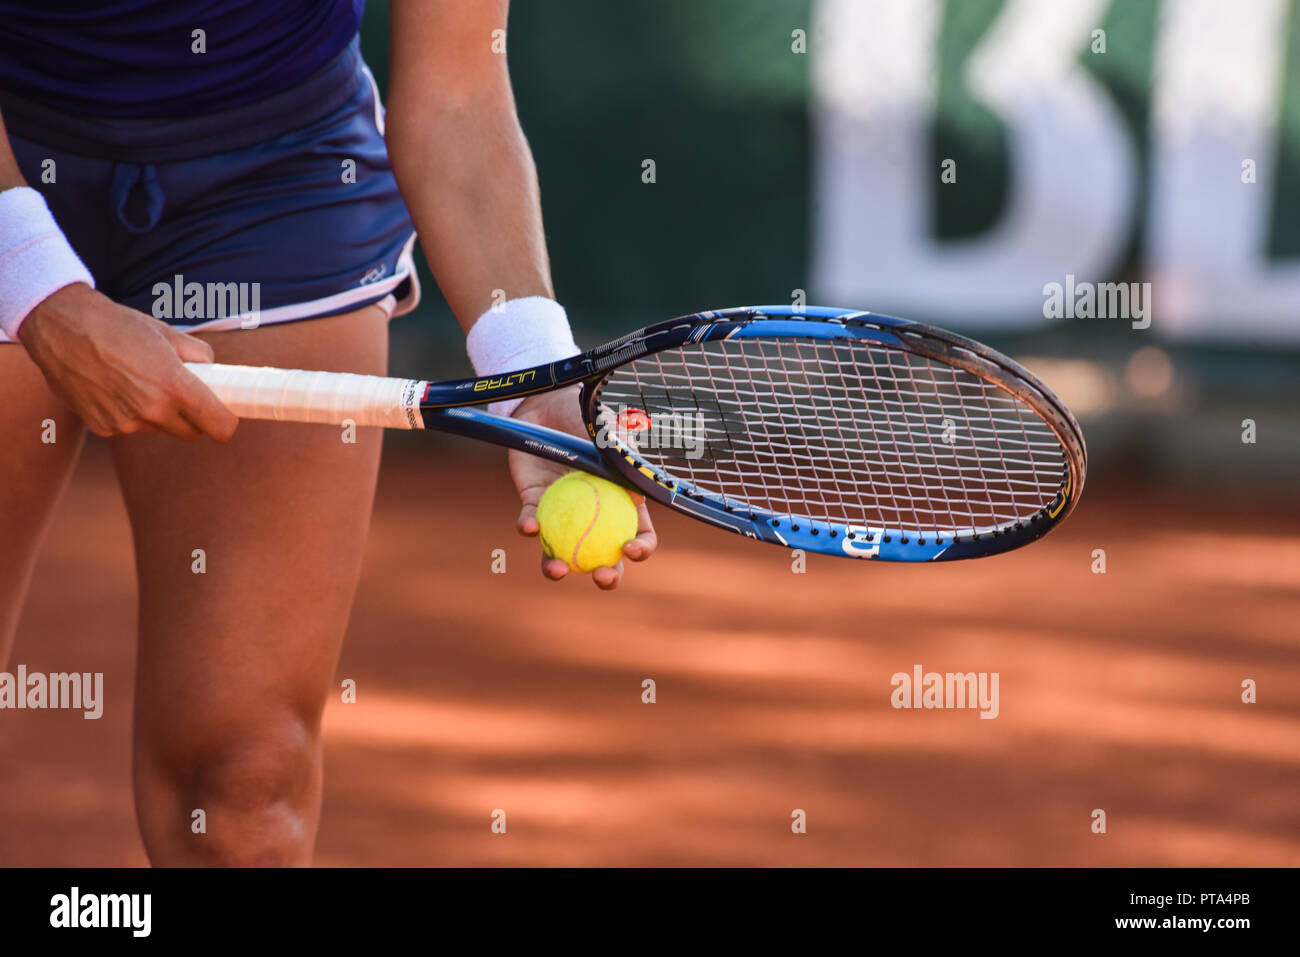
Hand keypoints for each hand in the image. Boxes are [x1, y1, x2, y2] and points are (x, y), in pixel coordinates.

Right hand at [17, 283, 237, 440]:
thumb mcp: (168, 333)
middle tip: (183, 394)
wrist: (60, 326)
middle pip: (191, 433)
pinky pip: (129, 427)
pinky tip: (114, 387)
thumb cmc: (117, 325)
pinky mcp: (102, 427)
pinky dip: (129, 413)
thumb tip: (214, 372)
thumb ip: (200, 356)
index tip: (224, 414)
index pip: (219, 427)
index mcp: (174, 387)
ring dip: (158, 414)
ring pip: (158, 429)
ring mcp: (125, 423)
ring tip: (139, 381)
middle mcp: (151, 411)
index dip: (225, 421)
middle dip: (193, 419)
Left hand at [509, 386, 657, 588]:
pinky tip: (529, 527)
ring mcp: (562, 513)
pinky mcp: (534, 503)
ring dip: (557, 567)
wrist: (547, 403)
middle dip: (606, 576)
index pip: (639, 534)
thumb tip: (639, 500)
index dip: (640, 549)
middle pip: (603, 556)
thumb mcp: (612, 439)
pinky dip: (529, 527)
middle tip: (601, 576)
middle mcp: (593, 515)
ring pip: (561, 552)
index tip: (630, 550)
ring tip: (555, 570)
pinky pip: (531, 521)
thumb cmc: (587, 418)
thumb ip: (625, 466)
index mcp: (621, 502)